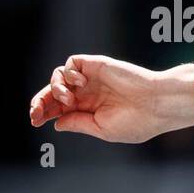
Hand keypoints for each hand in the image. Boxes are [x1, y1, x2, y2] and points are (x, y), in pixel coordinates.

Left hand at [29, 54, 167, 142]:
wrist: (158, 104)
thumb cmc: (138, 122)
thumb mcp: (103, 129)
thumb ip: (78, 124)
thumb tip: (55, 122)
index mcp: (90, 110)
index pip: (58, 109)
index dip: (43, 113)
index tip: (35, 121)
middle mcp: (89, 93)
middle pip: (53, 92)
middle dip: (41, 101)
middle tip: (36, 112)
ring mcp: (93, 79)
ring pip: (59, 77)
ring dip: (55, 89)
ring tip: (69, 99)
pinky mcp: (98, 65)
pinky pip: (72, 63)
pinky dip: (69, 73)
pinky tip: (80, 83)